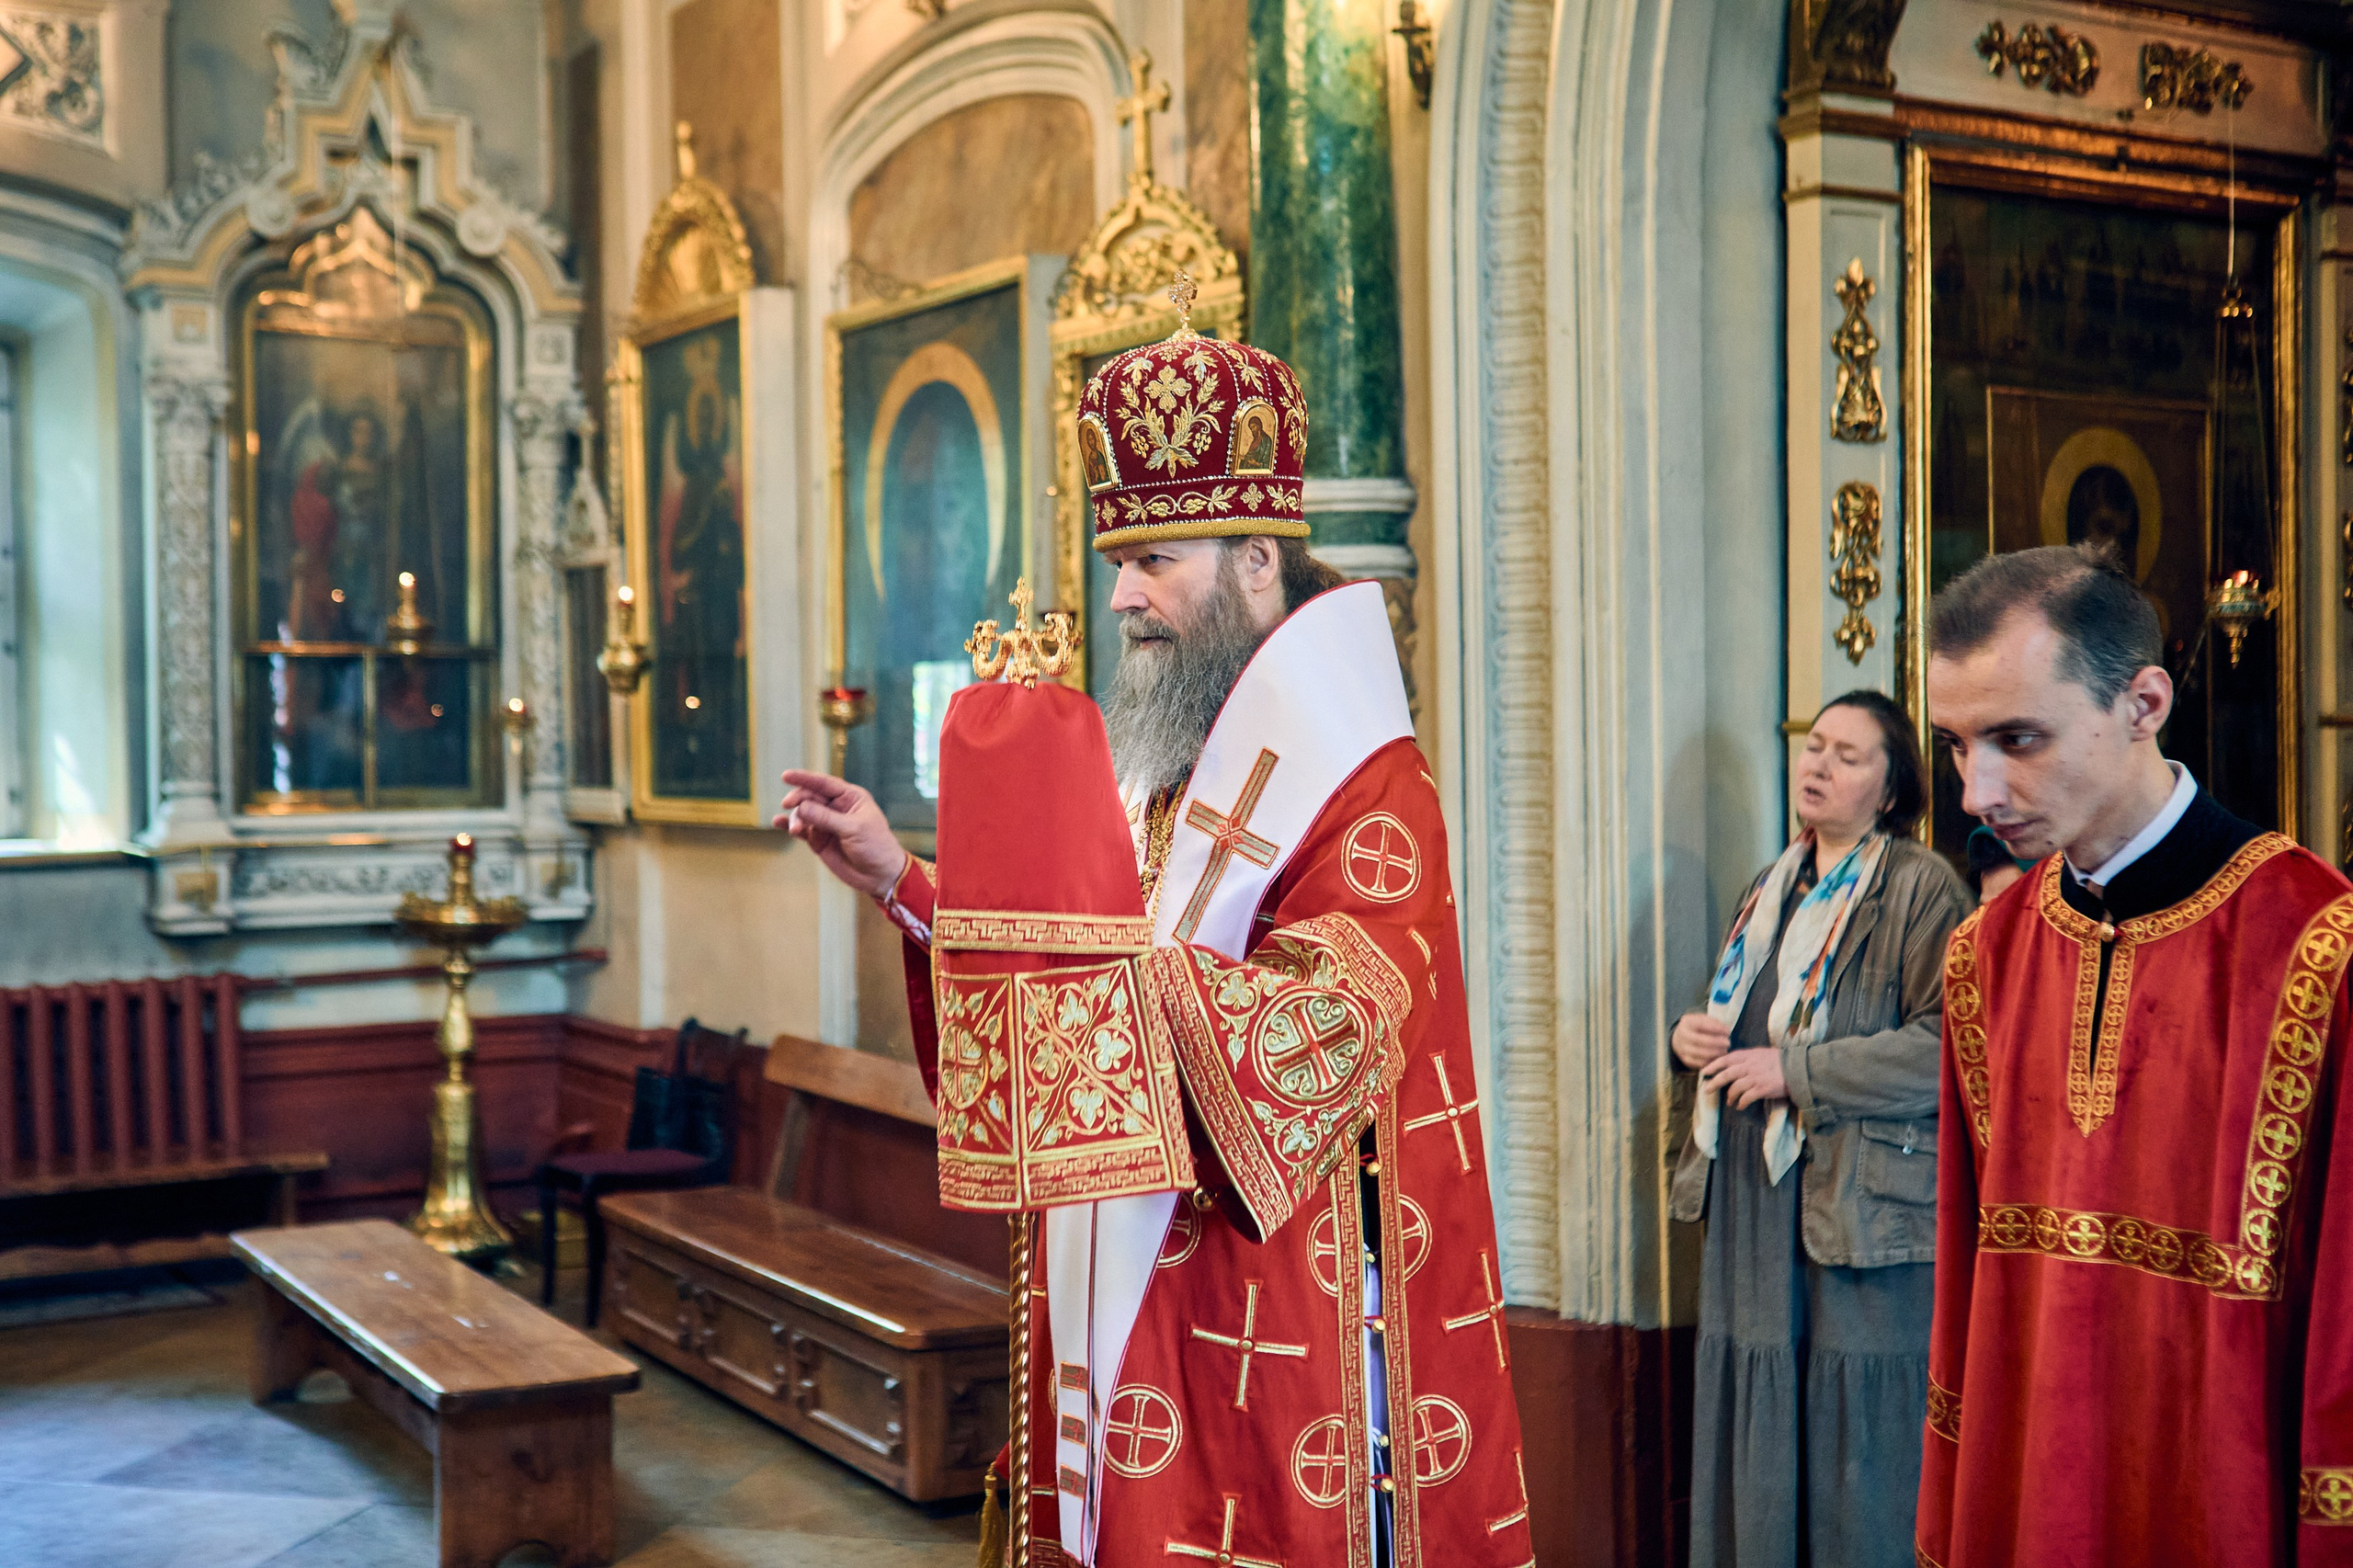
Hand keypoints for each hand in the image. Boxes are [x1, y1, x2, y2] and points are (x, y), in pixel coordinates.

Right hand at [775, 770, 907, 897]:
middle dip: (798, 800)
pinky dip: (789, 825)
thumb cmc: (875, 847)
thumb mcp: (853, 829)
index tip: (786, 776)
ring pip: (803, 813)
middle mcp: (836, 807)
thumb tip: (801, 807)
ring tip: (796, 831)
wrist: (879, 875)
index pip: (824, 784)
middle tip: (788, 805)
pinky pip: (801, 829)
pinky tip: (778, 822)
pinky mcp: (818, 839)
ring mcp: (826, 823)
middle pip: (810, 797)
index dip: (805, 778)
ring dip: (796, 818)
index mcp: (851, 798)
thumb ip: (826, 818)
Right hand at [1671, 1012, 1730, 1071]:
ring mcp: (1682, 1049)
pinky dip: (1711, 1061)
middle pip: (1699, 1041)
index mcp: (1686, 1023)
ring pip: (1700, 1054)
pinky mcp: (1686, 1060)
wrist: (1681, 1038)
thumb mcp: (1703, 1019)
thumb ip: (1714, 1023)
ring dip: (1715, 1053)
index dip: (1716, 1029)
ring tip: (1724, 1050)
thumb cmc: (1697, 1027)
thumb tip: (1726, 1030)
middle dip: (1716, 1042)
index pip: (1702, 1025)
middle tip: (1728, 1043)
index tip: (1728, 1031)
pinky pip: (1700, 1063)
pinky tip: (1718, 1057)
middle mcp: (1681, 1036)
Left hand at [1700, 1048, 1788, 1109]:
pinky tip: (1739, 1106)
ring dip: (1729, 1097)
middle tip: (1706, 1090)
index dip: (1712, 1066)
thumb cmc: (1778, 1060)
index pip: (1724, 1059)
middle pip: (1725, 1075)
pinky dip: (1740, 1103)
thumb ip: (1745, 1058)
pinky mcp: (1761, 1089)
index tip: (1704, 1072)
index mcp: (1746, 1055)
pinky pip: (1746, 1098)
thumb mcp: (1759, 1053)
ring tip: (1729, 1102)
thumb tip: (1731, 1063)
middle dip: (1714, 1083)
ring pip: (1734, 1088)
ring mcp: (1754, 1078)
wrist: (1795, 1068)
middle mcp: (1748, 1066)